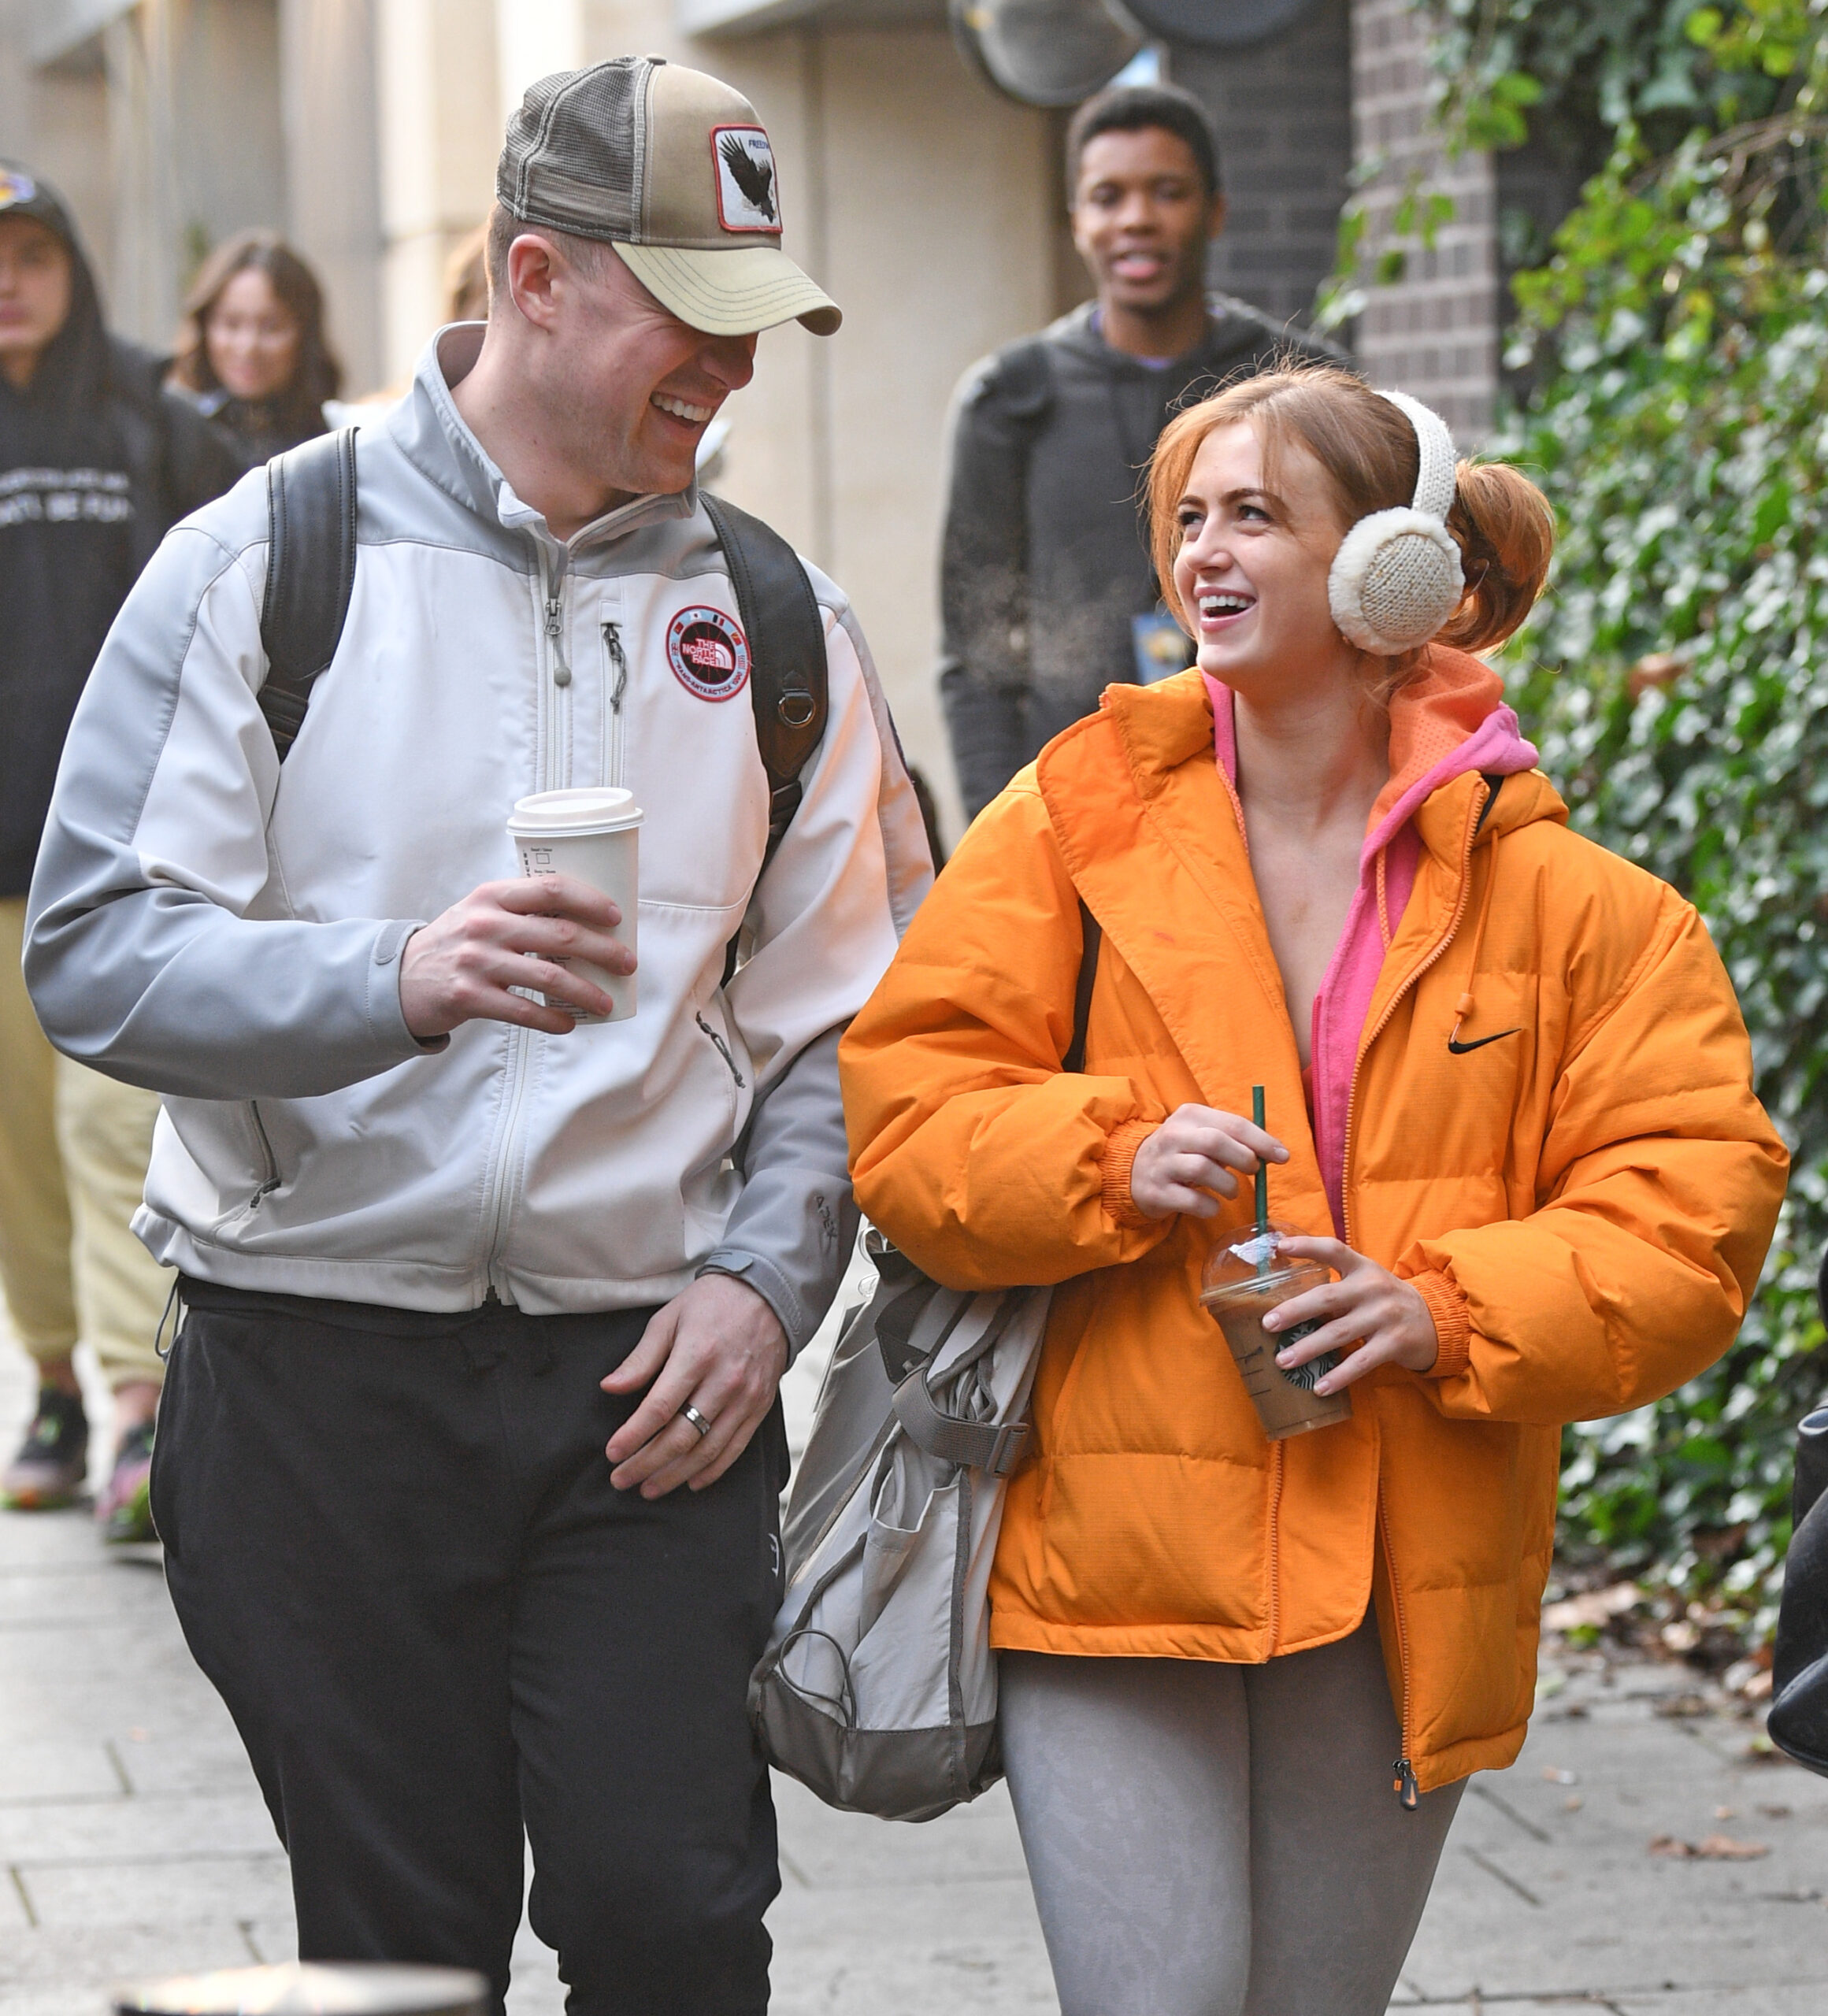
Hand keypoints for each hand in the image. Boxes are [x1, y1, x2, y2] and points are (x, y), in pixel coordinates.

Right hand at [398, 874, 635, 1038]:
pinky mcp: (470, 997)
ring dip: (586, 992)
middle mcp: (486, 924)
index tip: (616, 917)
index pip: (551, 889)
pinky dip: (552, 1020)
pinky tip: (569, 1024)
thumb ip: (522, 910)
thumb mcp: (481, 912)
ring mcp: (477, 961)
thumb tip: (587, 923)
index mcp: (493, 896)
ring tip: (606, 1002)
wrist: (402, 978)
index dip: (590, 901)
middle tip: (627, 963)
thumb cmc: (457, 943)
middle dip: (603, 951)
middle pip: (561, 935)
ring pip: (549, 977)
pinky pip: (523, 1011)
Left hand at [601, 1274, 788, 1497]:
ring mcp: (746, 1398)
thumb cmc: (711, 1304)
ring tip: (649, 1488)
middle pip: (681, 1437)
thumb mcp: (669, 1320)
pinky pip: (735, 1448)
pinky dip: (712, 1471)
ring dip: (675, 1475)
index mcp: (697, 1356)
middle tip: (621, 1478)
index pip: (660, 1408)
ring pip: (707, 1450)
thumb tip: (610, 1387)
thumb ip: (641, 1358)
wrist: (768, 1295)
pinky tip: (690, 1482)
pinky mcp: (760, 1407)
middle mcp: (724, 1381)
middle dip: (646, 1463)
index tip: (612, 1453)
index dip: (633, 1435)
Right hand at [1130, 1103, 1287, 1220]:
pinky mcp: (1157, 1192)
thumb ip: (1234, 1138)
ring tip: (1232, 1191)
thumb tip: (1274, 1151)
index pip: (1232, 1124)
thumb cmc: (1182, 1152)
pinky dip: (1211, 1207)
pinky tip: (1212, 1206)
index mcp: (1190, 1115)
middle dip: (1244, 1159)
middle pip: (1216, 1142)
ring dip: (1229, 1185)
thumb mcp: (1202, 1134)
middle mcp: (1173, 1136)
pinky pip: (1192, 1201)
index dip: (1262, 1141)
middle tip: (1254, 1171)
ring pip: (1203, 1170)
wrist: (1134, 1171)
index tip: (1282, 1156)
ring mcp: (1162, 1164)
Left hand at [1262, 1236, 1439, 1392]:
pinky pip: (1361, 1361)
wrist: (1437, 1321)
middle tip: (1268, 1324)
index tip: (1280, 1247)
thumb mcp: (1367, 1283)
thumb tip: (1286, 1302)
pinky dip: (1339, 1376)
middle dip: (1295, 1310)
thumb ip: (1336, 1286)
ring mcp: (1385, 1315)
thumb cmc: (1386, 1301)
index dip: (1306, 1246)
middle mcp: (1373, 1288)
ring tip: (1283, 1361)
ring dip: (1308, 1348)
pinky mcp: (1395, 1343)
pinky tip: (1319, 1388)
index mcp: (1362, 1268)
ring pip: (1339, 1333)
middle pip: (1327, 1297)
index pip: (1333, 1250)